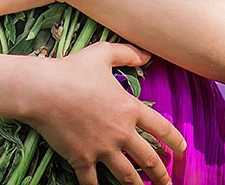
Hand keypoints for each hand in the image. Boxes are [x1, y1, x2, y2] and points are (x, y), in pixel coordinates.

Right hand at [24, 42, 186, 184]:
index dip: (175, 141)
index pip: (161, 128)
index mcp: (129, 108)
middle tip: (167, 184)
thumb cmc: (71, 70)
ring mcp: (102, 148)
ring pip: (127, 175)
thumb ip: (126, 53)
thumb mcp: (101, 54)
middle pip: (149, 159)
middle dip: (161, 175)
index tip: (182, 150)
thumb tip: (147, 55)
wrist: (42, 90)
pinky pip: (92, 182)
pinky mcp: (82, 158)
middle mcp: (121, 132)